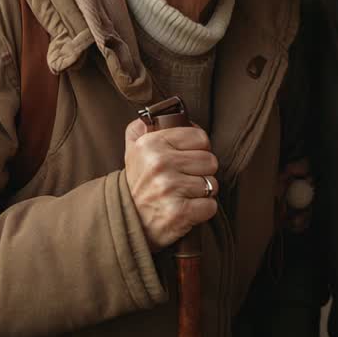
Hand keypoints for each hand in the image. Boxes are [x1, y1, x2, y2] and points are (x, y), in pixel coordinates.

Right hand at [124, 118, 218, 249]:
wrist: (125, 222)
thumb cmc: (137, 184)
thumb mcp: (133, 151)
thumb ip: (142, 128)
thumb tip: (159, 114)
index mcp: (151, 143)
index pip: (200, 137)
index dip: (197, 150)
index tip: (186, 159)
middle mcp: (160, 163)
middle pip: (210, 161)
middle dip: (201, 172)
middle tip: (184, 179)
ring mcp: (170, 188)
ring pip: (212, 184)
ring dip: (202, 192)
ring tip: (183, 194)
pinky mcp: (179, 213)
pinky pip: (210, 206)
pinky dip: (202, 210)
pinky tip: (186, 209)